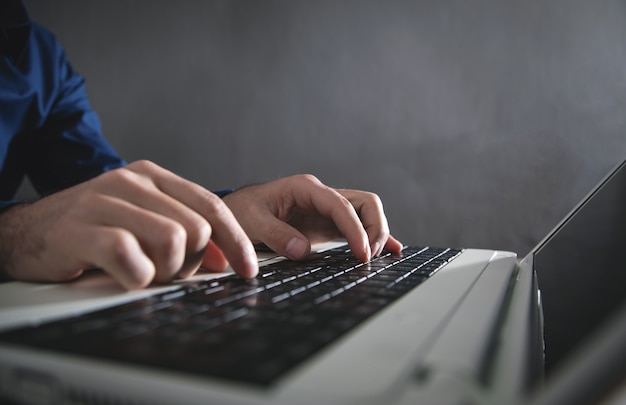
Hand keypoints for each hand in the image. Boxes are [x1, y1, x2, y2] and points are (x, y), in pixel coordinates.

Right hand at [0, 160, 257, 289]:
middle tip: (165, 272)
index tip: (248, 270)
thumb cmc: (90, 229)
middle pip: (196, 228)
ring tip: (143, 272)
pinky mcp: (81, 229)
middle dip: (190, 263)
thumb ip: (183, 232)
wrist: (25, 231)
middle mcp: (131, 181)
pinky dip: (136, 278)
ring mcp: (104, 201)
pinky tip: (124, 276)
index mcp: (152, 176)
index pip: (211, 205)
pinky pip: (131, 259)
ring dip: (165, 271)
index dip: (236, 240)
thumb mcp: (141, 221)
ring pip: (172, 241)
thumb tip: (223, 259)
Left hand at [222, 174, 402, 261]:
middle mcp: (322, 195)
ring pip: (366, 213)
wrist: (235, 211)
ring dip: (376, 233)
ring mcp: (327, 209)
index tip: (362, 253)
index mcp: (306, 188)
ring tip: (374, 259)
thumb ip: (276, 235)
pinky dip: (373, 238)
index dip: (356, 229)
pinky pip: (358, 227)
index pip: (341, 205)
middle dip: (374, 228)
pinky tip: (390, 251)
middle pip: (365, 203)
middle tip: (368, 257)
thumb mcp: (252, 223)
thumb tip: (303, 250)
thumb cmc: (241, 212)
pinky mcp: (327, 224)